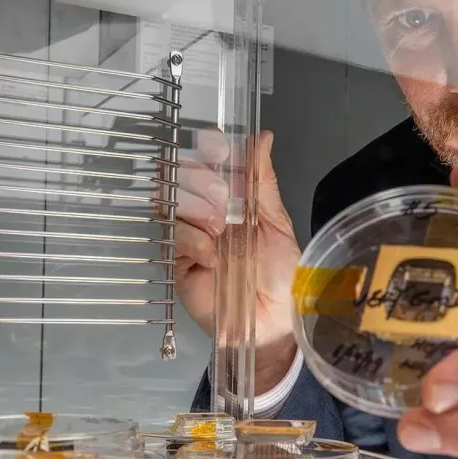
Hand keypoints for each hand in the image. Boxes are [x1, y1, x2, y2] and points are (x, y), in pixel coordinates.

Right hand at [174, 130, 301, 391]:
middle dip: (202, 180)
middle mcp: (209, 212)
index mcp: (235, 199)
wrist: (273, 321)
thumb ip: (264, 181)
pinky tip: (213, 259)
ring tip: (221, 230)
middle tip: (223, 199)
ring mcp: (192, 236)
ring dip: (198, 210)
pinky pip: (176, 236)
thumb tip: (264, 136)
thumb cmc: (281, 274)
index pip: (212, 162)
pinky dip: (195, 242)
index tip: (216, 146)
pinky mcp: (179, 261)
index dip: (210, 149)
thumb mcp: (277, 223)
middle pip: (186, 176)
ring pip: (176, 202)